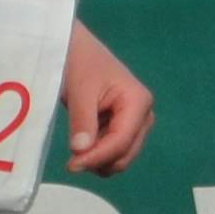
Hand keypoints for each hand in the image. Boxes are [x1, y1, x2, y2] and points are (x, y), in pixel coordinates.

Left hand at [60, 25, 150, 174]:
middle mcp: (144, 115)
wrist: (76, 48)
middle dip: (100, 161)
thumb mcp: (80, 91)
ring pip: (121, 157)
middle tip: (71, 160)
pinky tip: (84, 139)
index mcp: (138, 102)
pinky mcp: (125, 126)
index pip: (121, 142)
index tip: (71, 165)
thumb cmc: (80, 63)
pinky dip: (99, 153)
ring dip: (99, 159)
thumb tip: (81, 153)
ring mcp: (136, 122)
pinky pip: (115, 151)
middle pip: (126, 154)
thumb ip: (83, 122)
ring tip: (78, 145)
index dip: (97, 157)